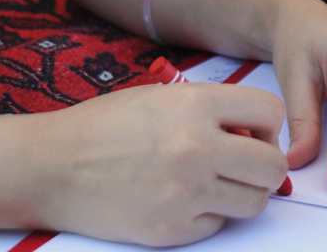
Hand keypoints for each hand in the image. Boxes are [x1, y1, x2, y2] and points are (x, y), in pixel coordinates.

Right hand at [38, 82, 286, 246]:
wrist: (54, 165)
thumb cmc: (103, 126)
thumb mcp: (157, 97)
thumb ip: (206, 110)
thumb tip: (248, 135)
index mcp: (193, 104)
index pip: (269, 111)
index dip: (266, 125)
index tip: (252, 133)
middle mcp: (197, 147)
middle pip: (272, 165)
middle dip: (262, 165)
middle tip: (237, 164)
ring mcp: (188, 192)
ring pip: (254, 202)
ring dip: (239, 194)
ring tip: (207, 183)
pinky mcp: (176, 229)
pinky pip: (219, 225)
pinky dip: (206, 215)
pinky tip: (177, 199)